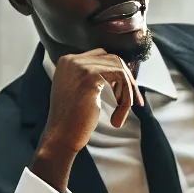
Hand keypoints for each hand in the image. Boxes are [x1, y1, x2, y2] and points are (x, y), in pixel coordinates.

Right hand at [30, 50, 142, 189]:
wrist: (61, 137)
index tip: (125, 94)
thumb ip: (93, 77)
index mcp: (67, 62)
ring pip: (119, 67)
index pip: (102, 56)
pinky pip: (120, 77)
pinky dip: (125, 97)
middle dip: (126, 79)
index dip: (118, 73)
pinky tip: (118, 117)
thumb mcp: (80, 91)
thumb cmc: (72, 120)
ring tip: (123, 111)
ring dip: (127, 90)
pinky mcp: (89, 76)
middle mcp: (71, 60)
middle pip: (112, 58)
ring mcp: (79, 66)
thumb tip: (122, 68)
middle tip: (133, 102)